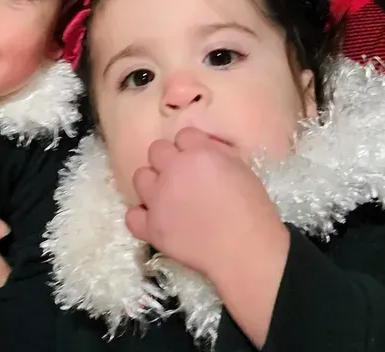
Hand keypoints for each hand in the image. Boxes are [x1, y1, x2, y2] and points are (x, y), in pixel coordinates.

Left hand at [126, 128, 288, 347]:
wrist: (244, 250)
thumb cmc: (252, 209)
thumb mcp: (240, 168)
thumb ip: (217, 153)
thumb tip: (204, 150)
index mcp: (197, 153)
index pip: (183, 135)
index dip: (191, 147)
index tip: (199, 160)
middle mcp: (172, 170)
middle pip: (156, 150)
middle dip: (168, 160)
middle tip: (182, 177)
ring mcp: (159, 199)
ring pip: (139, 177)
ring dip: (152, 184)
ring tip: (166, 197)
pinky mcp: (152, 226)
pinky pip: (132, 216)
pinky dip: (141, 217)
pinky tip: (154, 220)